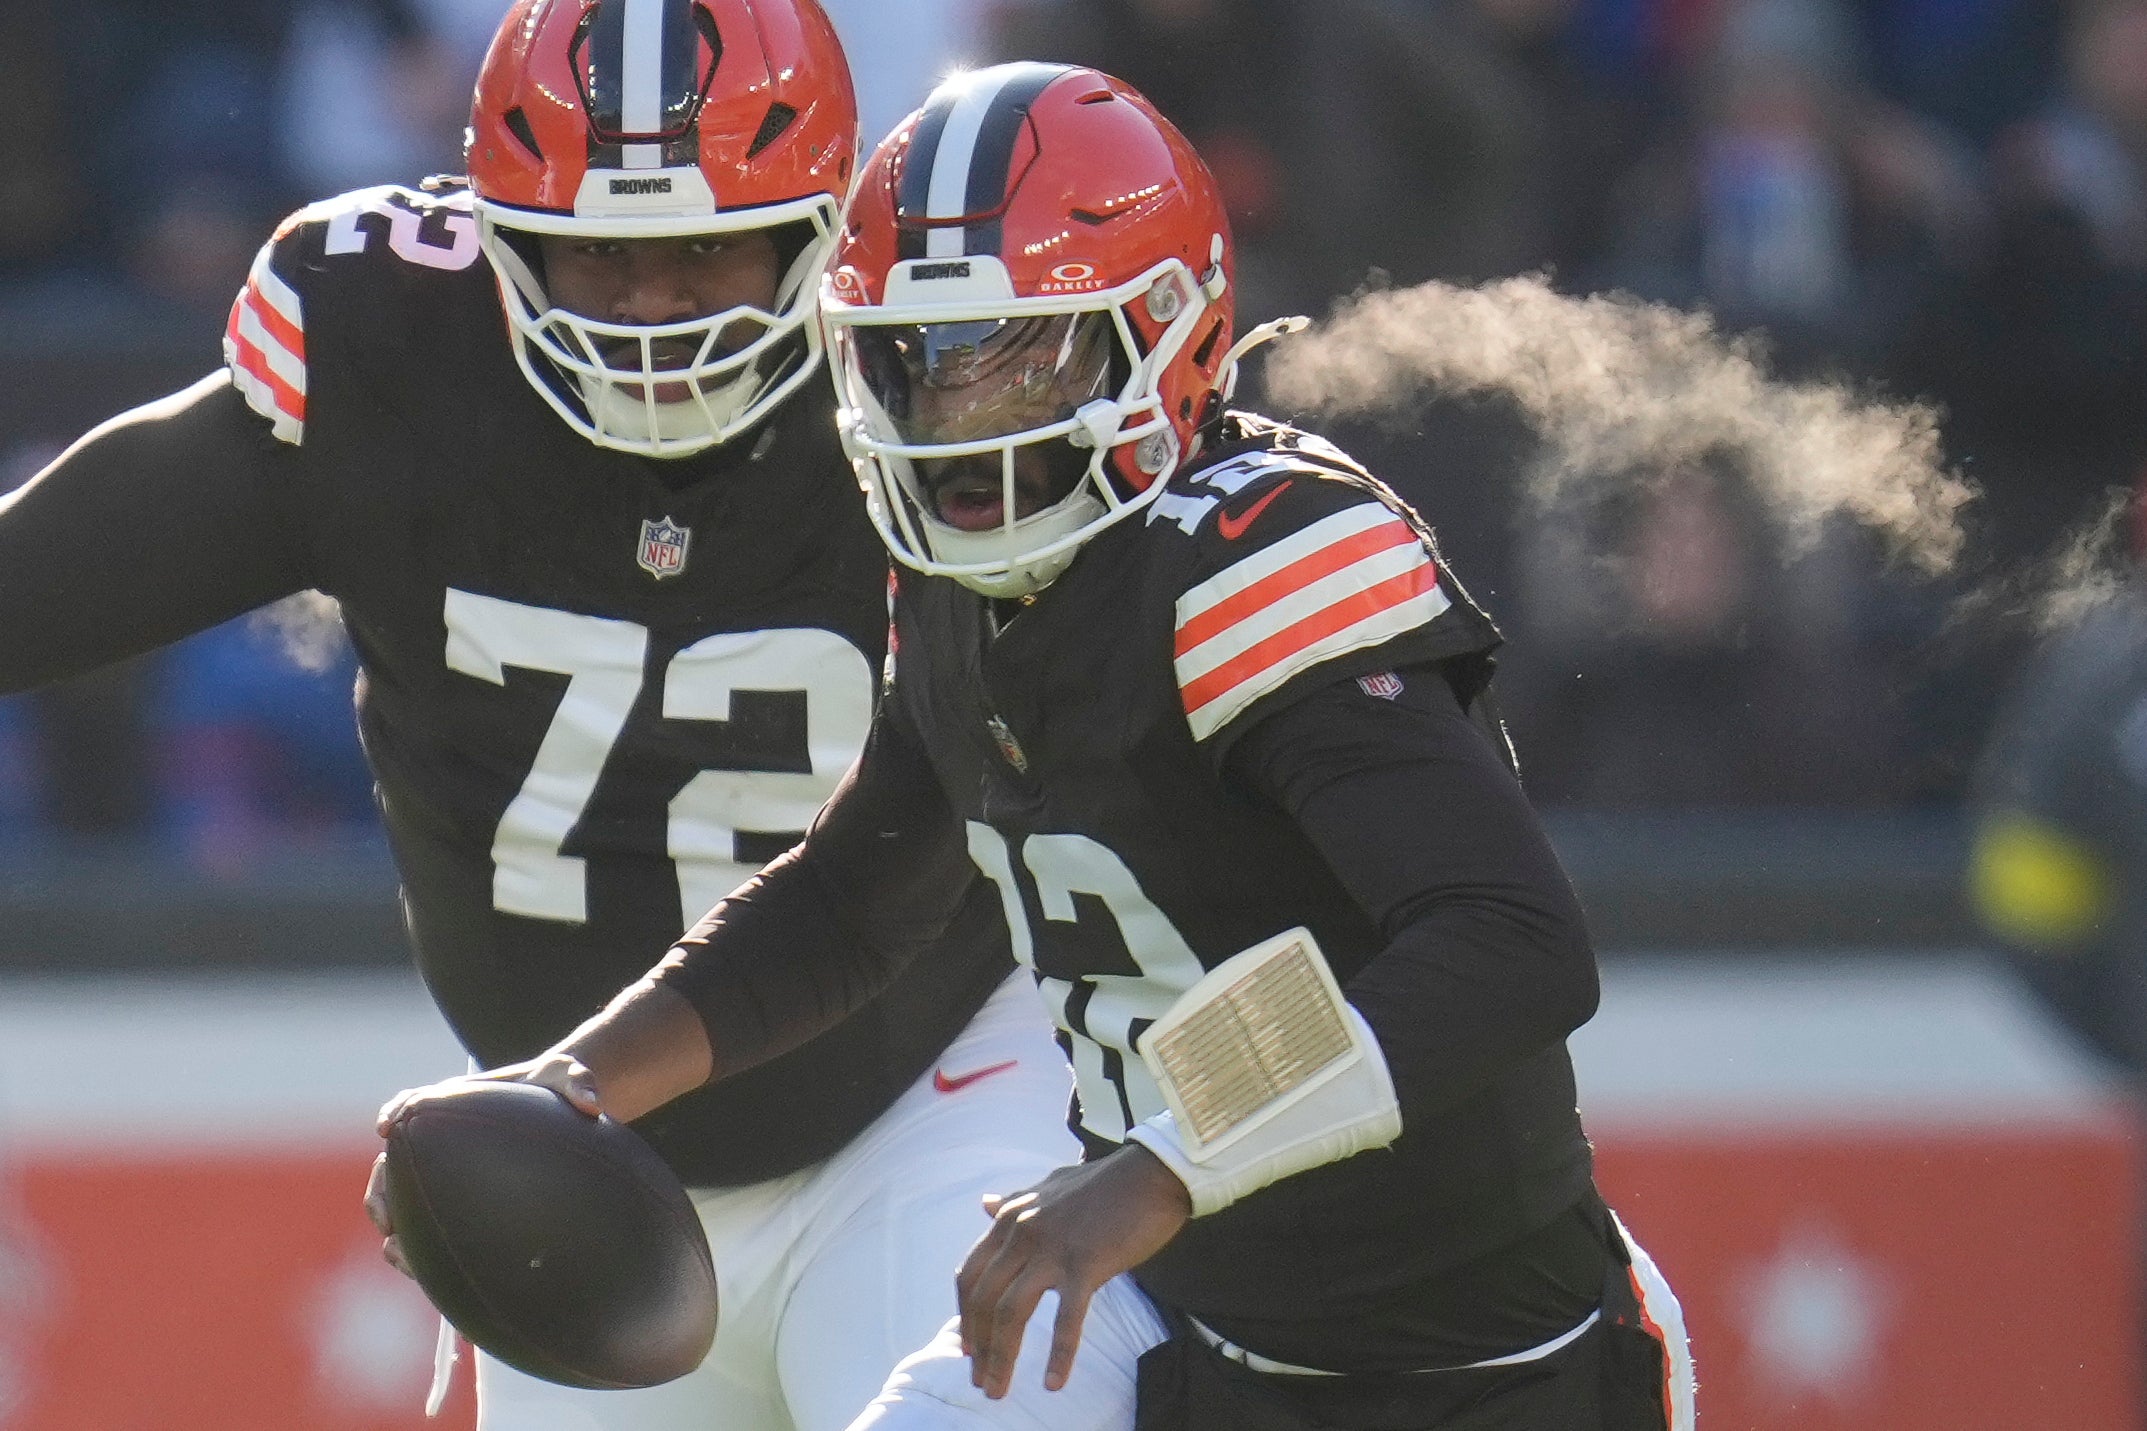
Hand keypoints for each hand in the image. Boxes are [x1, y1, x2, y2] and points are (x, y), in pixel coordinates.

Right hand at [363, 1056, 607, 1276]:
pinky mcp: (454, 1205)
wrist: (556, 1117)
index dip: (394, 1114)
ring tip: (399, 1255)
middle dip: (381, 1193)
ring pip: (399, 1206)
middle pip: (390, 1167)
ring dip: (393, 1230)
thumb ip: (578, 1081)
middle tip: (388, 1220)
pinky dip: (422, 1250)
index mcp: (451, 1104)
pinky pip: (429, 1230)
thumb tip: (591, 1104)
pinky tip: (432, 1275)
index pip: (409, 1106)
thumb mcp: (569, 1076)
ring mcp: (441, 1176)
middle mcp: (436, 1142)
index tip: (388, 1126)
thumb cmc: (554, 1093)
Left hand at [956, 1143, 1191, 1398]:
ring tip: (997, 1390)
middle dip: (977, 1345)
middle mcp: (1022, 1233)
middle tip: (979, 1379)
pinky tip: (1053, 1383)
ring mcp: (1053, 1250)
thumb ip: (1014, 1201)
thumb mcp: (1047, 1187)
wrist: (1150, 1175)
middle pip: (984, 1300)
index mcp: (1010, 1217)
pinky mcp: (1086, 1265)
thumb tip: (985, 1204)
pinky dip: (1059, 1355)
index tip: (967, 1346)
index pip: (970, 1275)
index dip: (964, 1315)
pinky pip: (1066, 1319)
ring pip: (1011, 1313)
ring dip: (1000, 1357)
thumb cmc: (1104, 1184)